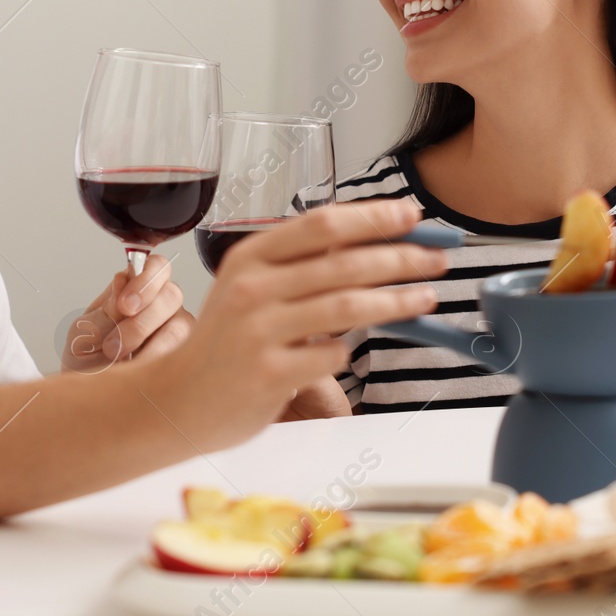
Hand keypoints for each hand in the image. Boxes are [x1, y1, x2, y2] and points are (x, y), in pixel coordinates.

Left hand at [62, 254, 192, 372]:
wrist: (88, 396)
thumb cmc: (86, 360)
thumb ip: (106, 308)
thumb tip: (123, 278)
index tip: (125, 306)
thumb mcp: (85, 332)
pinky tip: (136, 370)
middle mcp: (161, 304)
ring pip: (180, 324)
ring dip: (147, 345)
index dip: (145, 280)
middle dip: (142, 321)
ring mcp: (176, 328)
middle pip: (172, 294)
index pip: (156, 266)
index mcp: (135, 289)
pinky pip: (182, 352)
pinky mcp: (184, 354)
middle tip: (115, 345)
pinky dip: (155, 361)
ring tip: (119, 361)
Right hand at [142, 199, 442, 450]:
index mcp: (250, 256)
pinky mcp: (270, 373)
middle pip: (344, 264)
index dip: (373, 217)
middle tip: (436, 259)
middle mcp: (253, 288)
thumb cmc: (225, 341)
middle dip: (400, 259)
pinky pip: (331, 355)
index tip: (412, 216)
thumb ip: (299, 264)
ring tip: (427, 298)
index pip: (322, 224)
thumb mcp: (250, 287)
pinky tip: (357, 350)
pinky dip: (350, 351)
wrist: (179, 399)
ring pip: (347, 307)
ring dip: (396, 300)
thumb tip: (371, 242)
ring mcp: (260, 331)